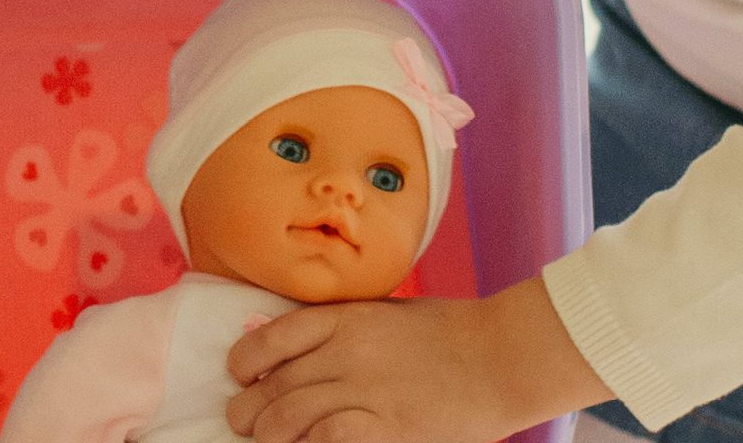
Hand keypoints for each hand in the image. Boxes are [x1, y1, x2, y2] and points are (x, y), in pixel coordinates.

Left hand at [224, 279, 609, 442]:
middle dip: (249, 409)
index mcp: (346, 318)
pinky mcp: (387, 428)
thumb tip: (280, 339)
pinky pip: (327, 440)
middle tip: (243, 421)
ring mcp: (366, 392)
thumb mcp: (386, 312)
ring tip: (267, 440)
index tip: (239, 374)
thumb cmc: (449, 331)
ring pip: (289, 418)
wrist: (503, 356)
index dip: (244, 360)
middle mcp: (347, 352)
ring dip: (269, 435)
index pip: (271, 338)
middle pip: (274, 385)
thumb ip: (336, 326)